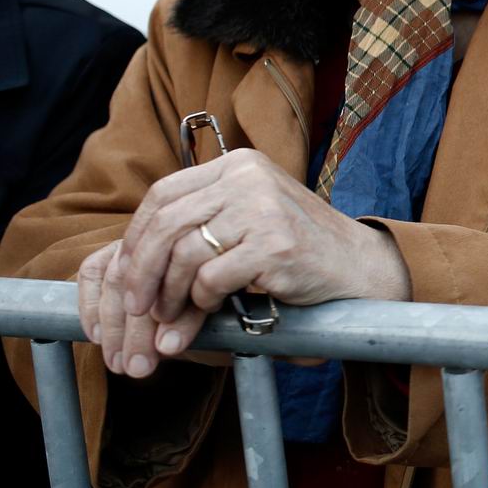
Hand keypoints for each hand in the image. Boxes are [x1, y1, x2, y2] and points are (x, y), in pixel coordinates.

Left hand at [85, 149, 410, 377]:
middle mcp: (249, 178)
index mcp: (239, 165)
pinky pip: (213, 279)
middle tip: (137, 308)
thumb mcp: (250, 216)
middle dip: (141, 273)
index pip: (163, 194)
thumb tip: (133, 255)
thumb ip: (205, 219)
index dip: (136, 237)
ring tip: (171, 322)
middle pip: (167, 224)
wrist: (361, 267)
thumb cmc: (300, 249)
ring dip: (171, 297)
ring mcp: (264, 208)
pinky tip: (215, 310)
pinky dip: (204, 302)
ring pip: (185, 255)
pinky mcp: (275, 244)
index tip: (126, 273)